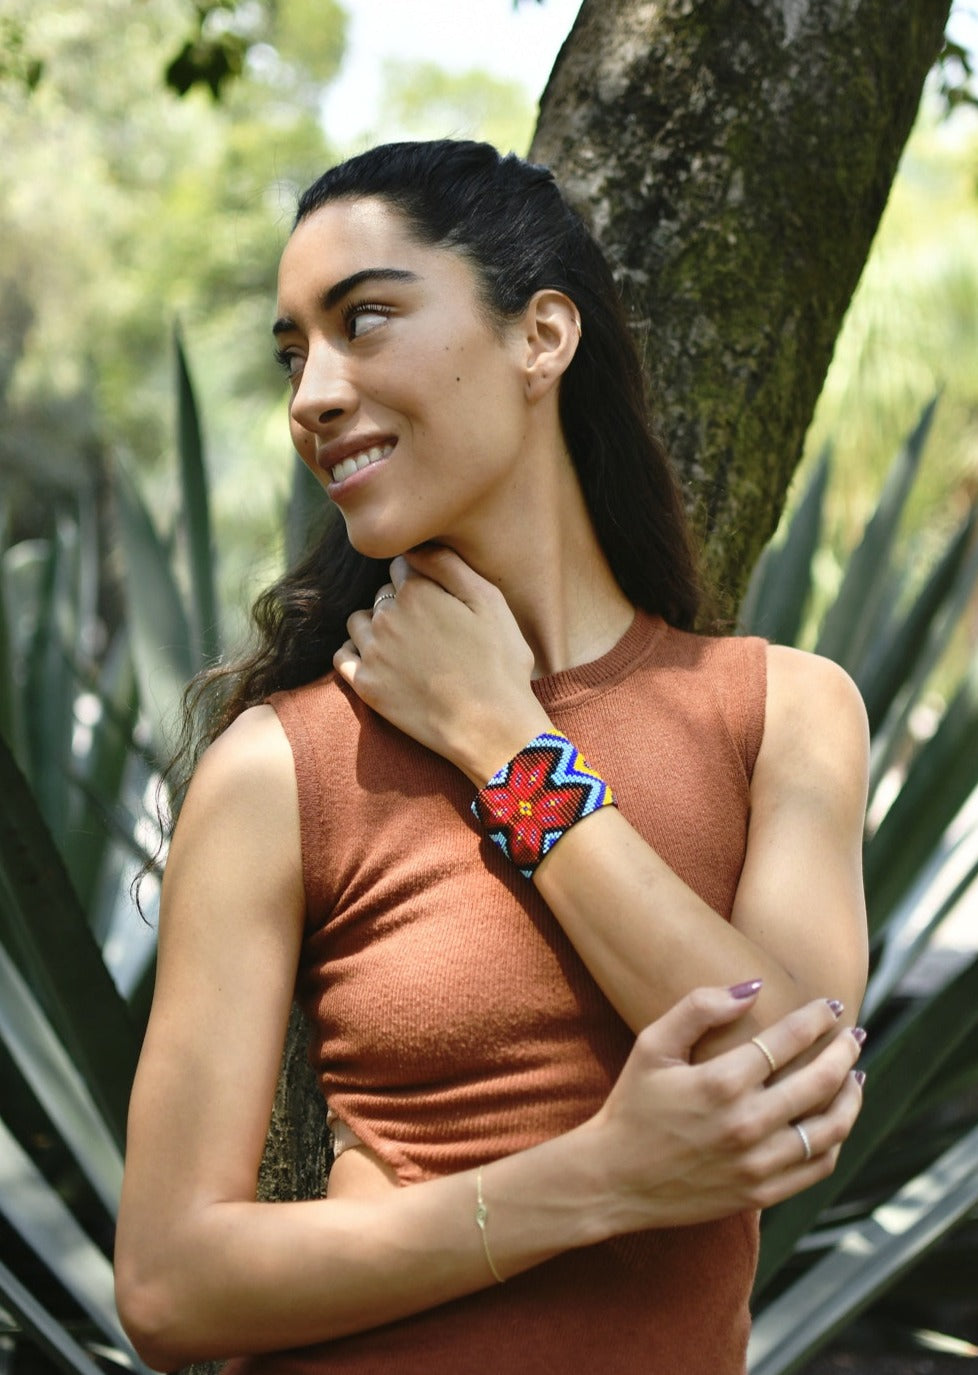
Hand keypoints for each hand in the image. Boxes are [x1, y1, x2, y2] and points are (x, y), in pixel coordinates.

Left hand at [333, 545, 552, 782]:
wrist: (489, 727)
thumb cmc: (499, 664)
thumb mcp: (490, 602)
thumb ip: (449, 566)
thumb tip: (417, 547)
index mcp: (417, 591)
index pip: (402, 566)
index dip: (421, 581)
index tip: (437, 600)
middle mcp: (386, 616)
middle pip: (381, 595)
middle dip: (399, 604)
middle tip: (427, 630)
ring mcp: (372, 652)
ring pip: (358, 622)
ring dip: (375, 627)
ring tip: (403, 647)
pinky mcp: (366, 685)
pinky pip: (342, 657)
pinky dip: (354, 653)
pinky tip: (376, 661)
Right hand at [585, 985, 863, 1231]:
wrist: (614, 1179)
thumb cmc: (632, 1105)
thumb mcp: (652, 1046)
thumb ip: (698, 1009)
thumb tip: (751, 987)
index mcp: (720, 1083)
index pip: (787, 1041)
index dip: (816, 1019)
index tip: (831, 1005)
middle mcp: (746, 1125)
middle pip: (819, 1081)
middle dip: (844, 1052)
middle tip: (854, 1035)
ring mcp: (757, 1164)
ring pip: (829, 1129)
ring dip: (851, 1098)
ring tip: (854, 1076)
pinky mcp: (760, 1193)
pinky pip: (817, 1167)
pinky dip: (835, 1140)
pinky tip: (834, 1120)